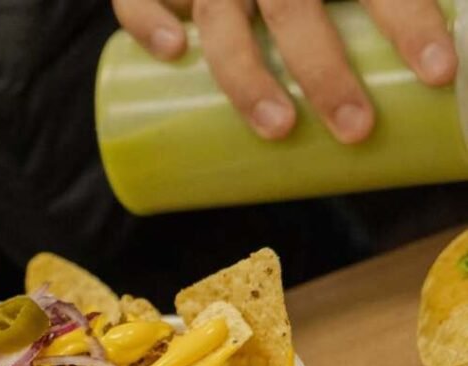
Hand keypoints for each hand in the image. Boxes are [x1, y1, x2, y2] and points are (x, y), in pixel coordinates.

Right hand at [112, 0, 456, 141]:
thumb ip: (364, 11)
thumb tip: (429, 80)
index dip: (409, 19)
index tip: (440, 72)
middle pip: (296, 8)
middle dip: (329, 72)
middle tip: (357, 130)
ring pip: (221, 17)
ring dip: (251, 76)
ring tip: (280, 129)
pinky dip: (149, 19)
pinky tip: (172, 51)